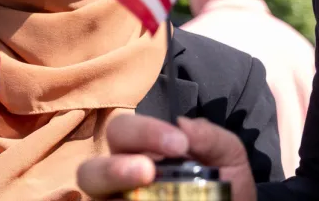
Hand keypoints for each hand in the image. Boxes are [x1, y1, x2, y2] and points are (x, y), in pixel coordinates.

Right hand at [76, 115, 256, 199]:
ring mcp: (115, 200)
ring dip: (110, 180)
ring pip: (89, 187)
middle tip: (149, 170)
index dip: (145, 132)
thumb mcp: (229, 160)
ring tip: (143, 180)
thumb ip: (213, 139)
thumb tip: (183, 124)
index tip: (179, 143)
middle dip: (116, 163)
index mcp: (140, 152)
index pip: (124, 131)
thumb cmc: (223, 189)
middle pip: (92, 164)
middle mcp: (119, 178)